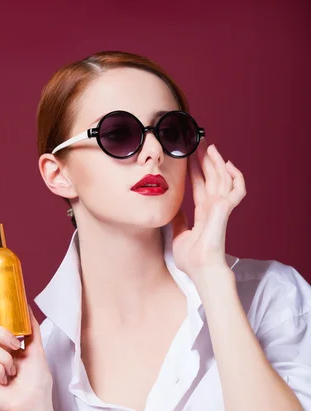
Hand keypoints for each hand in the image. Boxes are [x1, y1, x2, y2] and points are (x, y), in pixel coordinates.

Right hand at [0, 297, 53, 410]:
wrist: (34, 402)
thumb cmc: (36, 380)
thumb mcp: (36, 348)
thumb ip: (31, 327)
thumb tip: (27, 306)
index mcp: (1, 344)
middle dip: (2, 335)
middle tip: (16, 346)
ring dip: (6, 359)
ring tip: (13, 371)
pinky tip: (4, 380)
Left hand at [171, 139, 245, 278]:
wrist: (200, 268)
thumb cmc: (192, 259)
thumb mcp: (178, 235)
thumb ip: (178, 221)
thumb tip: (173, 209)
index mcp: (203, 213)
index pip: (199, 186)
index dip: (196, 171)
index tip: (190, 157)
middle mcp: (213, 208)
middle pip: (211, 177)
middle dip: (205, 159)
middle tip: (199, 142)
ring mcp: (221, 207)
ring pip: (222, 178)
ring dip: (216, 161)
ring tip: (208, 145)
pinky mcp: (226, 209)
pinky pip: (237, 189)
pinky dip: (236, 176)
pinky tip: (228, 164)